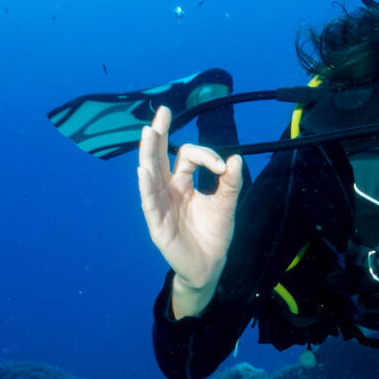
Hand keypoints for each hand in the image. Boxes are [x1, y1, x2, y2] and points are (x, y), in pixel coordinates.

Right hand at [136, 105, 242, 309]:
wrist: (210, 266)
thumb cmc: (213, 235)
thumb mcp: (226, 205)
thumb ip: (230, 182)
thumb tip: (235, 157)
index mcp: (182, 183)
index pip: (185, 157)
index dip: (203, 155)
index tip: (221, 166)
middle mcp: (167, 190)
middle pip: (159, 158)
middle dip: (159, 135)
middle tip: (161, 112)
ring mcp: (160, 206)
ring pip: (150, 176)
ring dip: (148, 154)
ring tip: (147, 133)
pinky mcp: (158, 224)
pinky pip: (150, 203)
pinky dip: (146, 187)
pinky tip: (142, 171)